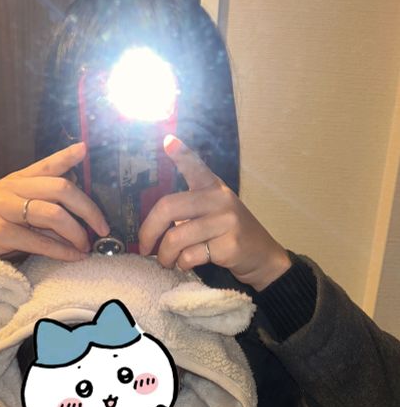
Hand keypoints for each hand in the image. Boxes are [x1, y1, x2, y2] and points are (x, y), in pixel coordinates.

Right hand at [0, 143, 108, 279]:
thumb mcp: (9, 200)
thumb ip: (37, 196)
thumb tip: (73, 198)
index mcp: (17, 179)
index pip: (47, 164)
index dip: (67, 156)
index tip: (85, 149)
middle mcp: (13, 189)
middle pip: (61, 189)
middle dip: (88, 209)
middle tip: (102, 226)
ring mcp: (6, 210)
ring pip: (53, 214)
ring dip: (76, 233)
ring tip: (86, 245)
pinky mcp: (3, 233)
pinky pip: (40, 242)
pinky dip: (62, 251)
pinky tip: (74, 256)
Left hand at [138, 136, 290, 291]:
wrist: (263, 256)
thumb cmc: (231, 234)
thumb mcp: (216, 212)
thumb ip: (191, 209)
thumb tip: (155, 222)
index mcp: (213, 188)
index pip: (195, 166)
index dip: (181, 153)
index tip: (167, 141)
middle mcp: (219, 199)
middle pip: (168, 208)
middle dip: (148, 231)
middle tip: (144, 247)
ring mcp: (226, 222)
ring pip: (176, 238)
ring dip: (164, 255)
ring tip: (166, 261)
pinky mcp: (229, 245)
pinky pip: (190, 256)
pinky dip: (182, 264)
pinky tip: (186, 265)